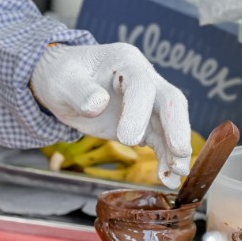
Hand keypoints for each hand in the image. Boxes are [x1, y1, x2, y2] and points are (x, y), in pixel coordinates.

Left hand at [31, 44, 191, 187]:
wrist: (63, 83)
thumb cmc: (63, 75)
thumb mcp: (62, 80)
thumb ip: (79, 92)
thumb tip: (97, 105)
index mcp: (125, 61)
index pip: (141, 84)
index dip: (138, 111)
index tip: (128, 139)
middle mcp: (144, 79)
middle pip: (170, 101)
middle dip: (177, 128)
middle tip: (179, 154)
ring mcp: (147, 103)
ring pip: (170, 124)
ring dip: (175, 150)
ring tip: (177, 174)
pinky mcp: (144, 124)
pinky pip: (160, 141)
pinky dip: (165, 159)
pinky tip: (168, 178)